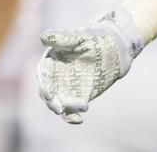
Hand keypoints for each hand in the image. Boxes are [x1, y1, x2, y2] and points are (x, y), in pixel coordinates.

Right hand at [36, 9, 143, 123]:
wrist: (113, 48)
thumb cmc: (94, 38)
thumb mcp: (79, 37)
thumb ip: (62, 39)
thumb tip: (42, 37)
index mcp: (52, 60)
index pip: (43, 74)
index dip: (43, 84)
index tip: (47, 93)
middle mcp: (56, 76)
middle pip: (47, 92)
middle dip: (51, 101)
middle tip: (59, 108)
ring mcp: (66, 87)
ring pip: (58, 103)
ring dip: (65, 109)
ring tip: (82, 106)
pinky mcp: (77, 96)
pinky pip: (70, 110)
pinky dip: (72, 116)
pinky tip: (79, 119)